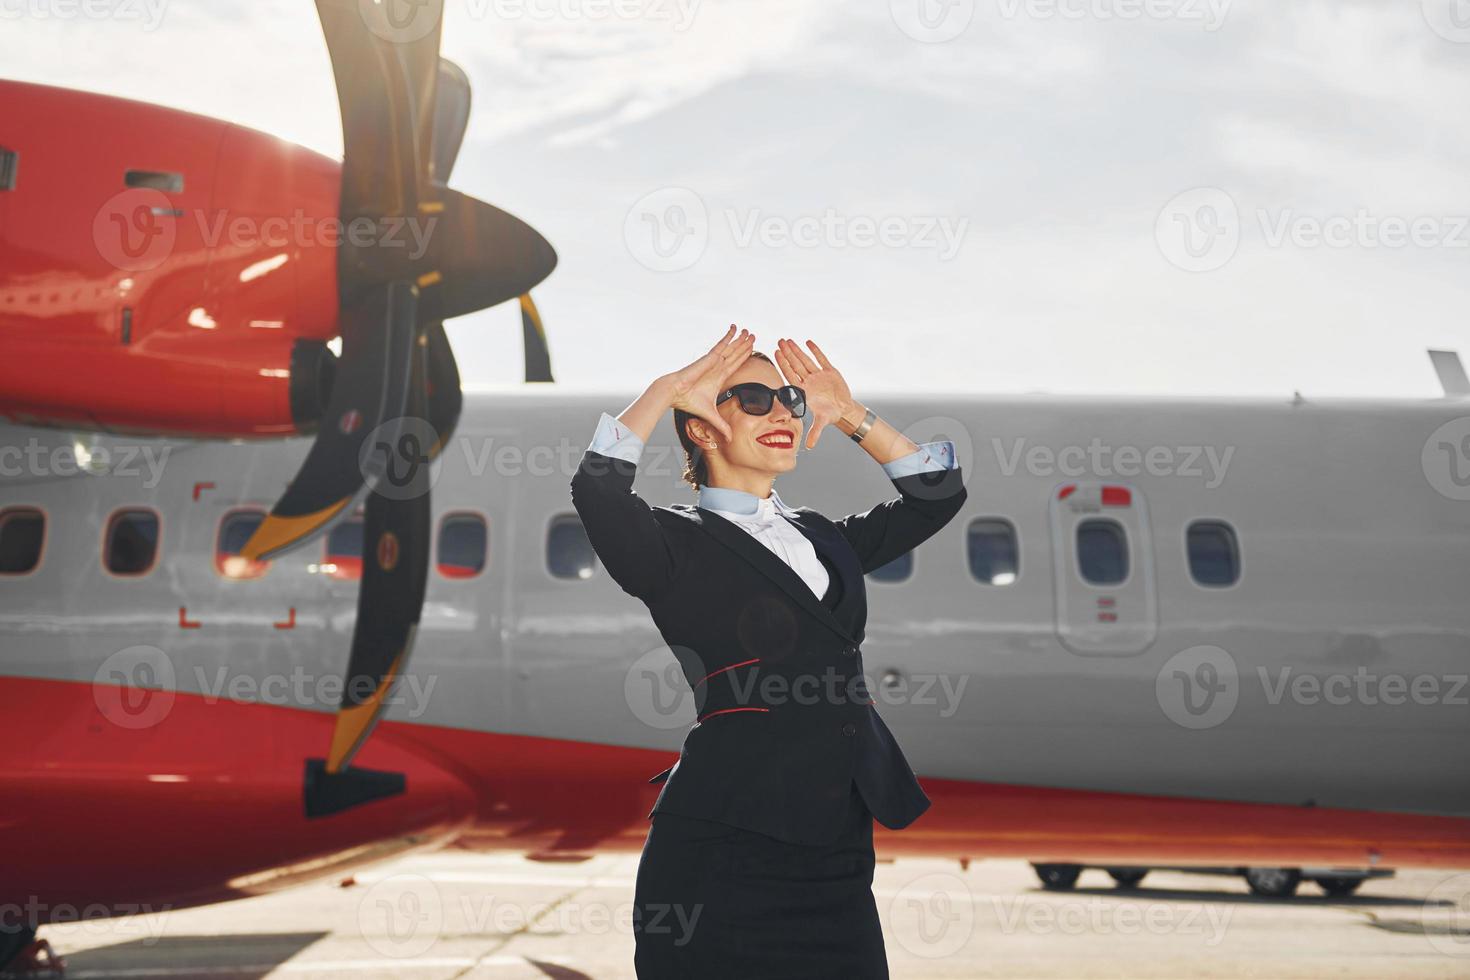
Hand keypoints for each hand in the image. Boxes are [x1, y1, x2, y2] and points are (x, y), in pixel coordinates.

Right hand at [662, 324, 754, 442]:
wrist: (675, 392)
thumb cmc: (689, 401)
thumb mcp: (711, 415)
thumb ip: (722, 425)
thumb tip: (729, 440)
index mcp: (719, 377)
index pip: (735, 366)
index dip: (744, 358)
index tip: (751, 351)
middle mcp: (718, 367)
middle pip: (736, 355)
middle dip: (745, 346)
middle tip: (754, 337)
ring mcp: (714, 361)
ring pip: (732, 348)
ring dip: (741, 340)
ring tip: (750, 332)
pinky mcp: (710, 357)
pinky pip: (722, 344)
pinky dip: (729, 336)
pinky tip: (735, 328)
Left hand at [774, 338, 856, 449]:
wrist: (844, 409)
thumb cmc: (830, 415)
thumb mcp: (822, 422)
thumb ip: (815, 432)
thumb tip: (809, 446)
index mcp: (804, 391)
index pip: (791, 375)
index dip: (783, 364)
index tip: (776, 354)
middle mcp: (809, 381)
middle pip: (796, 365)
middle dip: (788, 354)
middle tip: (779, 342)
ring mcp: (819, 375)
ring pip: (806, 360)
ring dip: (797, 350)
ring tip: (788, 340)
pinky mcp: (830, 371)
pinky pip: (821, 359)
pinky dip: (816, 351)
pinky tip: (808, 342)